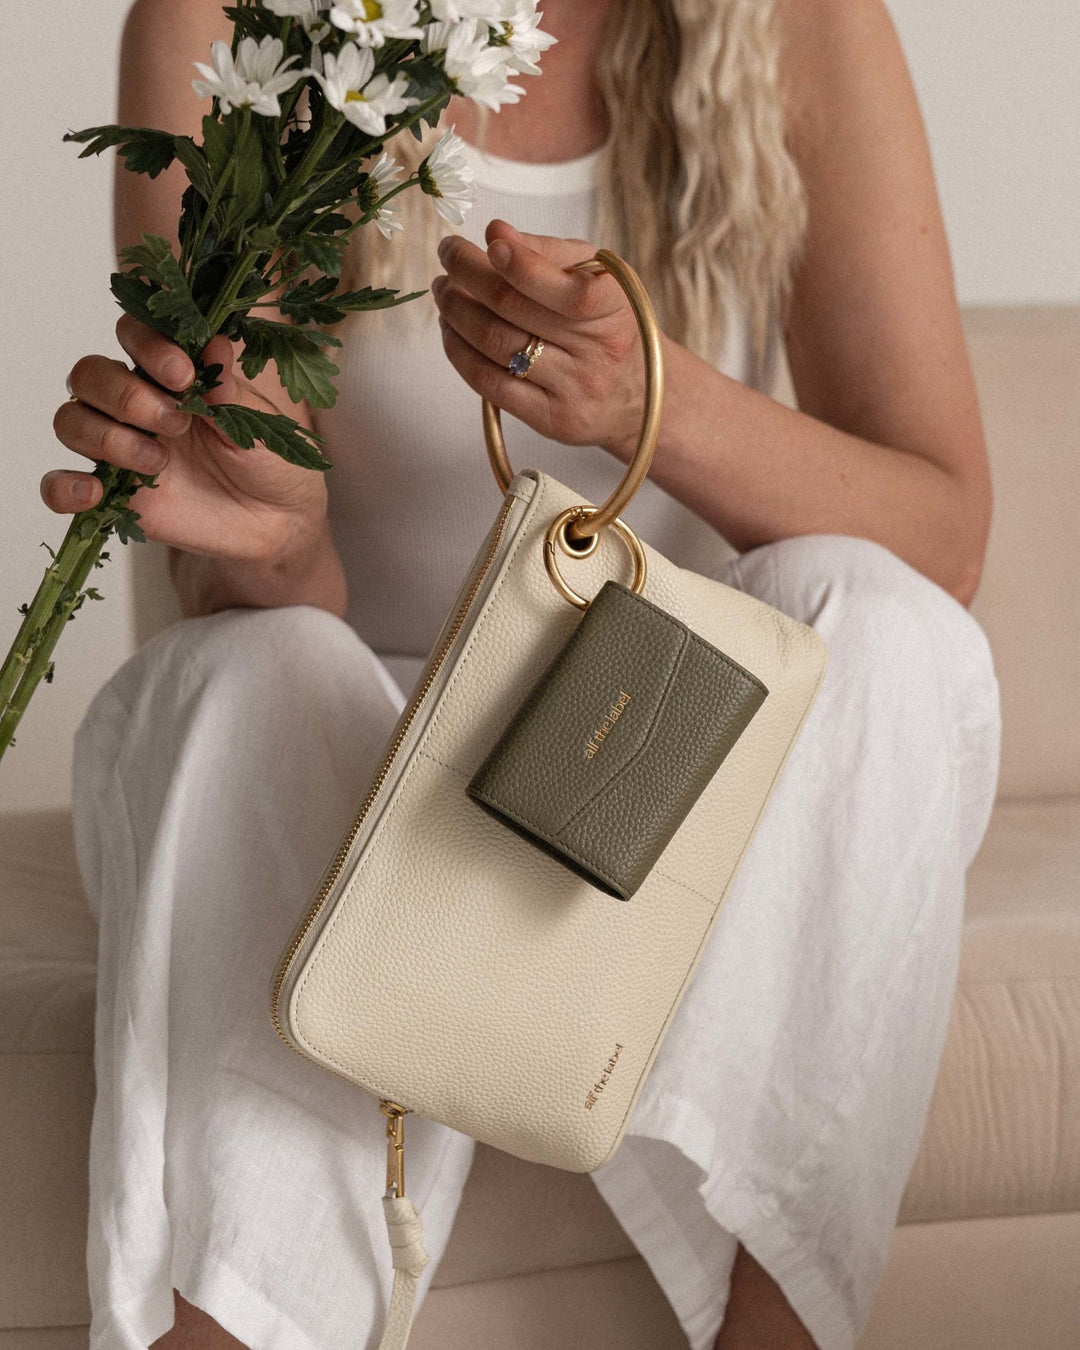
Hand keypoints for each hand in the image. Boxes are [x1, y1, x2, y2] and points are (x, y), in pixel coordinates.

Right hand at [47, 316, 328, 565]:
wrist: (276, 525)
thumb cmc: (270, 464)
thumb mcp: (261, 427)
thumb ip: (231, 391)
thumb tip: (215, 342)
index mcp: (171, 375)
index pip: (132, 335)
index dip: (147, 346)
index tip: (183, 374)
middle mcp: (136, 405)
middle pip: (89, 375)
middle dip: (126, 395)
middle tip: (176, 422)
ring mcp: (119, 448)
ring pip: (72, 421)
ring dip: (108, 438)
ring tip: (158, 461)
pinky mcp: (112, 495)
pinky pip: (59, 485)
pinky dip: (63, 486)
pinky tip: (94, 493)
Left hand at [432, 218, 645, 461]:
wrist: (637, 395)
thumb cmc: (606, 325)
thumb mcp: (595, 277)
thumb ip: (547, 252)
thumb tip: (496, 232)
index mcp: (613, 309)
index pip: (567, 290)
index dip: (521, 264)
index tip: (487, 243)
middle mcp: (597, 353)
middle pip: (514, 309)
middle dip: (469, 274)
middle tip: (449, 254)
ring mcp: (572, 390)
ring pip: (496, 345)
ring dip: (456, 311)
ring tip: (445, 290)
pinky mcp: (548, 418)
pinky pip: (490, 384)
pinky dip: (459, 351)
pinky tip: (450, 329)